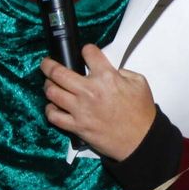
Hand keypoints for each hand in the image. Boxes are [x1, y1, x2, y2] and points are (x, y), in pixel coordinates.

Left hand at [42, 44, 155, 160]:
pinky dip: (50, 110)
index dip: (86, 49)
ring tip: (49, 84)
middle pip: (58, 72)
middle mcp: (89, 91)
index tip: (85, 51)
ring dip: (48, 85)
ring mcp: (80, 109)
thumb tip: (110, 70)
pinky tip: (53, 107)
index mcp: (107, 77)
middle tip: (47, 63)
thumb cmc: (142, 114)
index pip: (88, 53)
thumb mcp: (139, 83)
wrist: (142, 140)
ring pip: (52, 92)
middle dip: (48, 64)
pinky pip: (54, 116)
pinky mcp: (77, 126)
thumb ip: (123, 72)